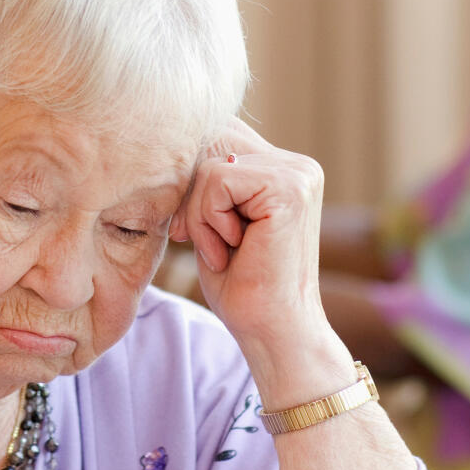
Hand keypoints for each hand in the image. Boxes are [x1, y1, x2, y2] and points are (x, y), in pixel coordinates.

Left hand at [171, 119, 350, 409]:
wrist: (272, 333)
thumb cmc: (240, 285)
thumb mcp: (214, 220)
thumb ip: (206, 180)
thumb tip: (172, 140)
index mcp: (284, 168)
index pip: (218, 137)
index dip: (191, 180)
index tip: (190, 228)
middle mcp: (298, 165)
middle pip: (211, 141)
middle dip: (190, 196)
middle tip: (202, 241)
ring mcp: (298, 174)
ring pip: (208, 165)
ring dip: (199, 215)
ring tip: (223, 250)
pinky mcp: (288, 188)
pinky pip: (215, 180)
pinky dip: (207, 221)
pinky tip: (230, 250)